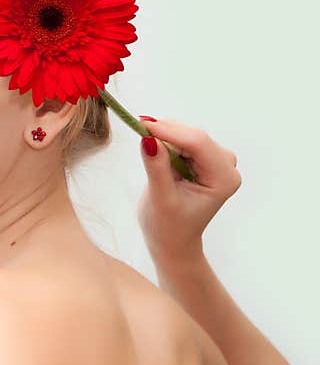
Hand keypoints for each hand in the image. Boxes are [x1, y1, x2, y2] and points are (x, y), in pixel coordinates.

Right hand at [137, 117, 241, 263]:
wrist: (173, 240)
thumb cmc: (168, 226)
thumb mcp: (160, 198)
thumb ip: (156, 167)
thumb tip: (147, 138)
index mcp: (223, 179)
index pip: (198, 143)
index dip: (170, 130)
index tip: (142, 124)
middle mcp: (226, 167)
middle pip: (194, 136)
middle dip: (166, 133)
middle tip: (138, 130)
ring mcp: (217, 161)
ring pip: (187, 136)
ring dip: (165, 138)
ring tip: (148, 153)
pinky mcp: (205, 159)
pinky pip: (184, 140)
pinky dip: (167, 142)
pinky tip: (156, 153)